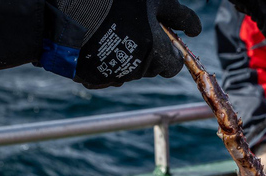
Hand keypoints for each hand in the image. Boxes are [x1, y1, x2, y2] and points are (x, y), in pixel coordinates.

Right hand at [72, 0, 200, 87]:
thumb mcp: (154, 1)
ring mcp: (115, 76)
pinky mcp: (93, 79)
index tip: (162, 39)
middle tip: (135, 30)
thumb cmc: (117, 2)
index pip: (173, 67)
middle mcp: (138, 70)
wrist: (69, 12)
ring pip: (130, 71)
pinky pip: (106, 74)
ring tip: (113, 32)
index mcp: (157, 53)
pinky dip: (105, 62)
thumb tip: (196, 30)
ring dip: (127, 57)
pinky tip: (97, 44)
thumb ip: (178, 15)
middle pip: (152, 68)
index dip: (170, 53)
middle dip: (149, 53)